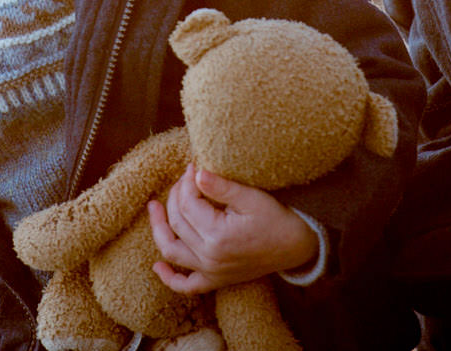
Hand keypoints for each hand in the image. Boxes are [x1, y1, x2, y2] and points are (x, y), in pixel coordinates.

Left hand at [147, 164, 319, 293]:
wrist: (297, 247)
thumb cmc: (276, 218)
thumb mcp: (252, 197)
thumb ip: (222, 187)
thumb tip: (196, 173)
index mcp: (218, 236)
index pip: (188, 203)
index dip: (187, 181)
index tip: (193, 165)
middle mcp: (209, 257)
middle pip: (177, 222)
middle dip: (175, 195)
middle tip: (185, 178)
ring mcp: (211, 271)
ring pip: (172, 251)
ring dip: (159, 229)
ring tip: (154, 208)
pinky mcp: (216, 280)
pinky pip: (186, 285)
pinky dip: (169, 278)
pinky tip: (158, 266)